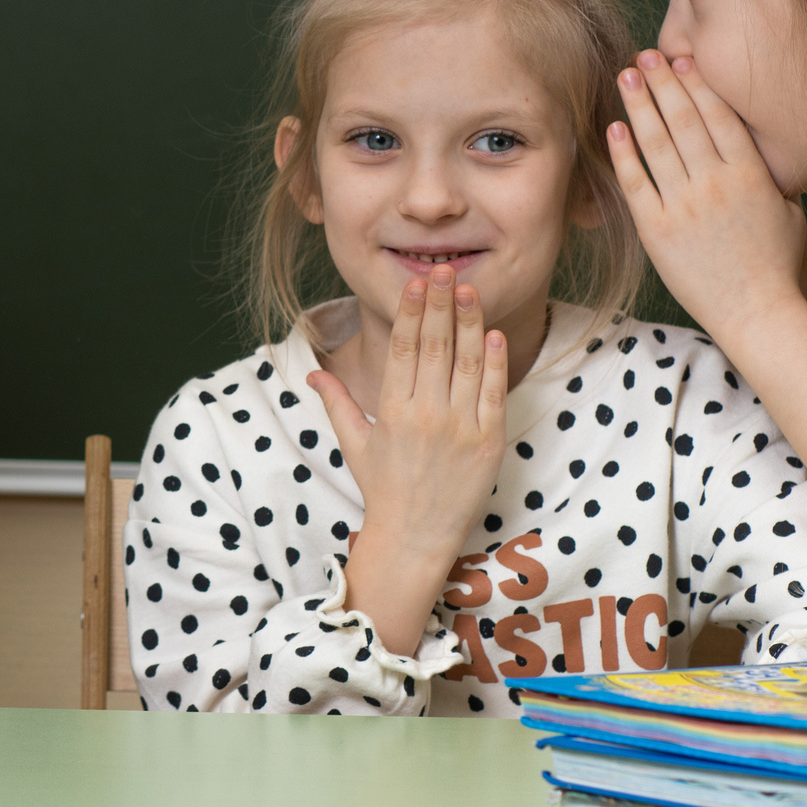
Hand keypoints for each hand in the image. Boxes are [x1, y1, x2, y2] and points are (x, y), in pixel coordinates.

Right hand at [307, 265, 507, 618]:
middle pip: (435, 346)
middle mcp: (426, 414)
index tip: (414, 282)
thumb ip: (335, 403)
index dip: (410, 311)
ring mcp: (461, 428)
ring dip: (468, 321)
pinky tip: (492, 334)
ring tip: (467, 289)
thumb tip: (311, 374)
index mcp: (392, 410)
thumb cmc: (384, 489)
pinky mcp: (489, 442)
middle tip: (442, 269)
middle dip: (438, 303)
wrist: (416, 537)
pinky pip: (494, 392)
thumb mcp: (354, 444)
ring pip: (467, 362)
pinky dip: (494, 361)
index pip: (403, 348)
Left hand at [607, 52, 806, 330]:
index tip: (681, 59)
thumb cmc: (775, 262)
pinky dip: (624, 154)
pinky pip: (635, 184)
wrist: (758, 312)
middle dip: (662, 83)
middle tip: (645, 55)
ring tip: (626, 76)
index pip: (719, 116)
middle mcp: (716, 184)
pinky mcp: (657, 231)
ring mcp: (684, 207)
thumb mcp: (784, 207)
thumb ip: (763, 171)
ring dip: (640, 106)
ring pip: (657, 145)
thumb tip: (747, 138)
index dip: (697, 84)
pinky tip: (614, 128)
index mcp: (751, 174)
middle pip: (683, 121)